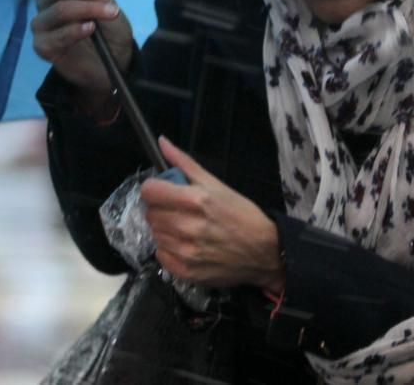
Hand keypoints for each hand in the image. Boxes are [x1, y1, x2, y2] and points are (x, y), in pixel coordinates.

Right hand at [28, 0, 133, 111]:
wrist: (117, 62)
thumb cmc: (110, 29)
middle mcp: (46, 1)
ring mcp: (42, 24)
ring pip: (59, 8)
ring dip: (88, 9)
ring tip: (109, 14)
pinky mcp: (43, 47)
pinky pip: (56, 35)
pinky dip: (75, 30)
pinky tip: (90, 30)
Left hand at [141, 137, 285, 293]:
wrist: (264, 251)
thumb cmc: (241, 213)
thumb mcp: (216, 183)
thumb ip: (184, 163)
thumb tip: (161, 141)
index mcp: (195, 200)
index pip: (149, 191)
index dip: (154, 188)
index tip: (163, 191)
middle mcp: (187, 226)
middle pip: (150, 213)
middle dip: (160, 208)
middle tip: (178, 209)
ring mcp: (185, 252)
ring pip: (154, 234)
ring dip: (165, 229)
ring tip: (185, 227)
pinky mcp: (186, 272)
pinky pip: (161, 255)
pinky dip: (169, 249)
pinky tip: (185, 244)